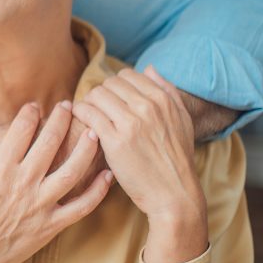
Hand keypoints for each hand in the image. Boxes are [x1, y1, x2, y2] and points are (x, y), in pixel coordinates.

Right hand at [0, 117, 107, 262]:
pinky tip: (107, 175)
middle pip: (50, 142)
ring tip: (94, 131)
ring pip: (72, 171)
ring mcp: (41, 205)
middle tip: (69, 106)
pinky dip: (98, 191)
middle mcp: (24, 184)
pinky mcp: (52, 225)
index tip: (35, 106)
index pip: (21, 131)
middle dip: (61, 119)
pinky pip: (82, 207)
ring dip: (86, 149)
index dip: (30, 114)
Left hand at [72, 66, 207, 262]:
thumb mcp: (182, 120)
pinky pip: (88, 113)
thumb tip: (148, 68)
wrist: (174, 194)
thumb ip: (167, 90)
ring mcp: (130, 123)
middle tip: (96, 109)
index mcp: (162, 99)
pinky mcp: (115, 141)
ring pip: (96, 95)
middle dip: (100, 94)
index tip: (110, 100)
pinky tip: (81, 121)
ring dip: (88, 102)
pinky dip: (80, 113)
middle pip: (109, 84)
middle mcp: (147, 107)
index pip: (127, 75)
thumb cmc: (177, 159)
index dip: (115, 86)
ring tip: (87, 115)